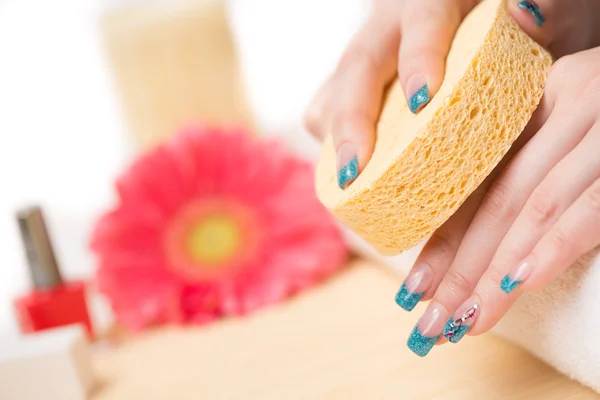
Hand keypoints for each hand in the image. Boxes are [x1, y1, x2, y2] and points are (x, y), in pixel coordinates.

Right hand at [305, 0, 599, 189]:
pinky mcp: (351, 90)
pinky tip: (357, 175)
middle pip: (356, 66)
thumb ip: (546, 9)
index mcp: (433, 3)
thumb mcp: (546, 12)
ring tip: (349, 183)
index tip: (422, 101)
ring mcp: (366, 62)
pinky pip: (325, 116)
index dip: (419, 57)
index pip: (423, 20)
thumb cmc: (510, 32)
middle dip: (352, 120)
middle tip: (356, 169)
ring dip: (334, 139)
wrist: (481, 31)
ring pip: (330, 94)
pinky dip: (334, 148)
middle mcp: (388, 29)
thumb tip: (525, 13)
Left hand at [403, 46, 599, 356]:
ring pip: (535, 207)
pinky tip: (520, 283)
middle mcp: (567, 101)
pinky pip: (591, 205)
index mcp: (538, 101)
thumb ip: (532, 167)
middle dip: (459, 270)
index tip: (414, 290)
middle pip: (498, 200)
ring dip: (496, 273)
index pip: (477, 182)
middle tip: (430, 324)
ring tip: (464, 322)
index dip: (443, 241)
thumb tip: (482, 247)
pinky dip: (554, 246)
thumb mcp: (573, 130)